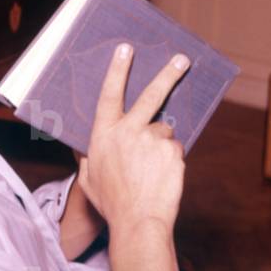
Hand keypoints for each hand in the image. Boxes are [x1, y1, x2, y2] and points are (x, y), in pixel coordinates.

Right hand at [77, 44, 190, 237]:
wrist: (138, 222)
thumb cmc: (111, 204)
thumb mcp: (89, 178)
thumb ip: (89, 157)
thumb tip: (88, 147)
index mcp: (104, 135)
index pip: (110, 94)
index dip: (118, 70)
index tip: (126, 49)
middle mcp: (128, 131)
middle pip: (151, 95)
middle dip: (168, 74)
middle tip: (182, 59)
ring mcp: (153, 140)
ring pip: (164, 133)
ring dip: (161, 145)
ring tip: (152, 171)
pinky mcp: (172, 152)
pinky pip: (175, 150)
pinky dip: (171, 161)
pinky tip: (162, 178)